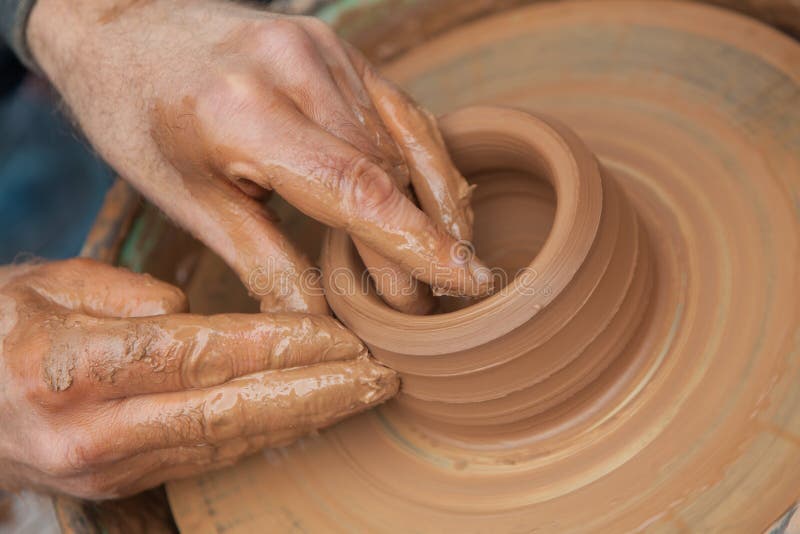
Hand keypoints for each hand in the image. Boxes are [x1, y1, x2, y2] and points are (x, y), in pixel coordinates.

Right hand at [0, 259, 396, 498]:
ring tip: (362, 397)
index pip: (201, 355)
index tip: (342, 338)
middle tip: (379, 377)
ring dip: (303, 420)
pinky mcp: (123, 480)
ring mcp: (110, 466)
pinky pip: (210, 456)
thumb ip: (127, 296)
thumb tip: (195, 313)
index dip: (279, 348)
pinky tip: (310, 418)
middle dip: (315, 395)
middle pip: (229, 412)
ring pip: (229, 443)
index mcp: (73, 367)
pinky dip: (267, 436)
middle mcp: (95, 430)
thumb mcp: (47, 284)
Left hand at [27, 0, 490, 314]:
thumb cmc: (140, 118)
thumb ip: (264, 263)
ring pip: (404, 140)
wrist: (125, 28)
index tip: (467, 282)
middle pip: (387, 172)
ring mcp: (324, 49)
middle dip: (420, 242)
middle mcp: (295, 68)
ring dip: (433, 203)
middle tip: (430, 302)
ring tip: (450, 257)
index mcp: (243, 112)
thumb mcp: (189, 203)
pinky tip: (438, 200)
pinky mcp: (338, 48)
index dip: (419, 243)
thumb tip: (321, 325)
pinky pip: (399, 110)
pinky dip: (424, 159)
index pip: (356, 188)